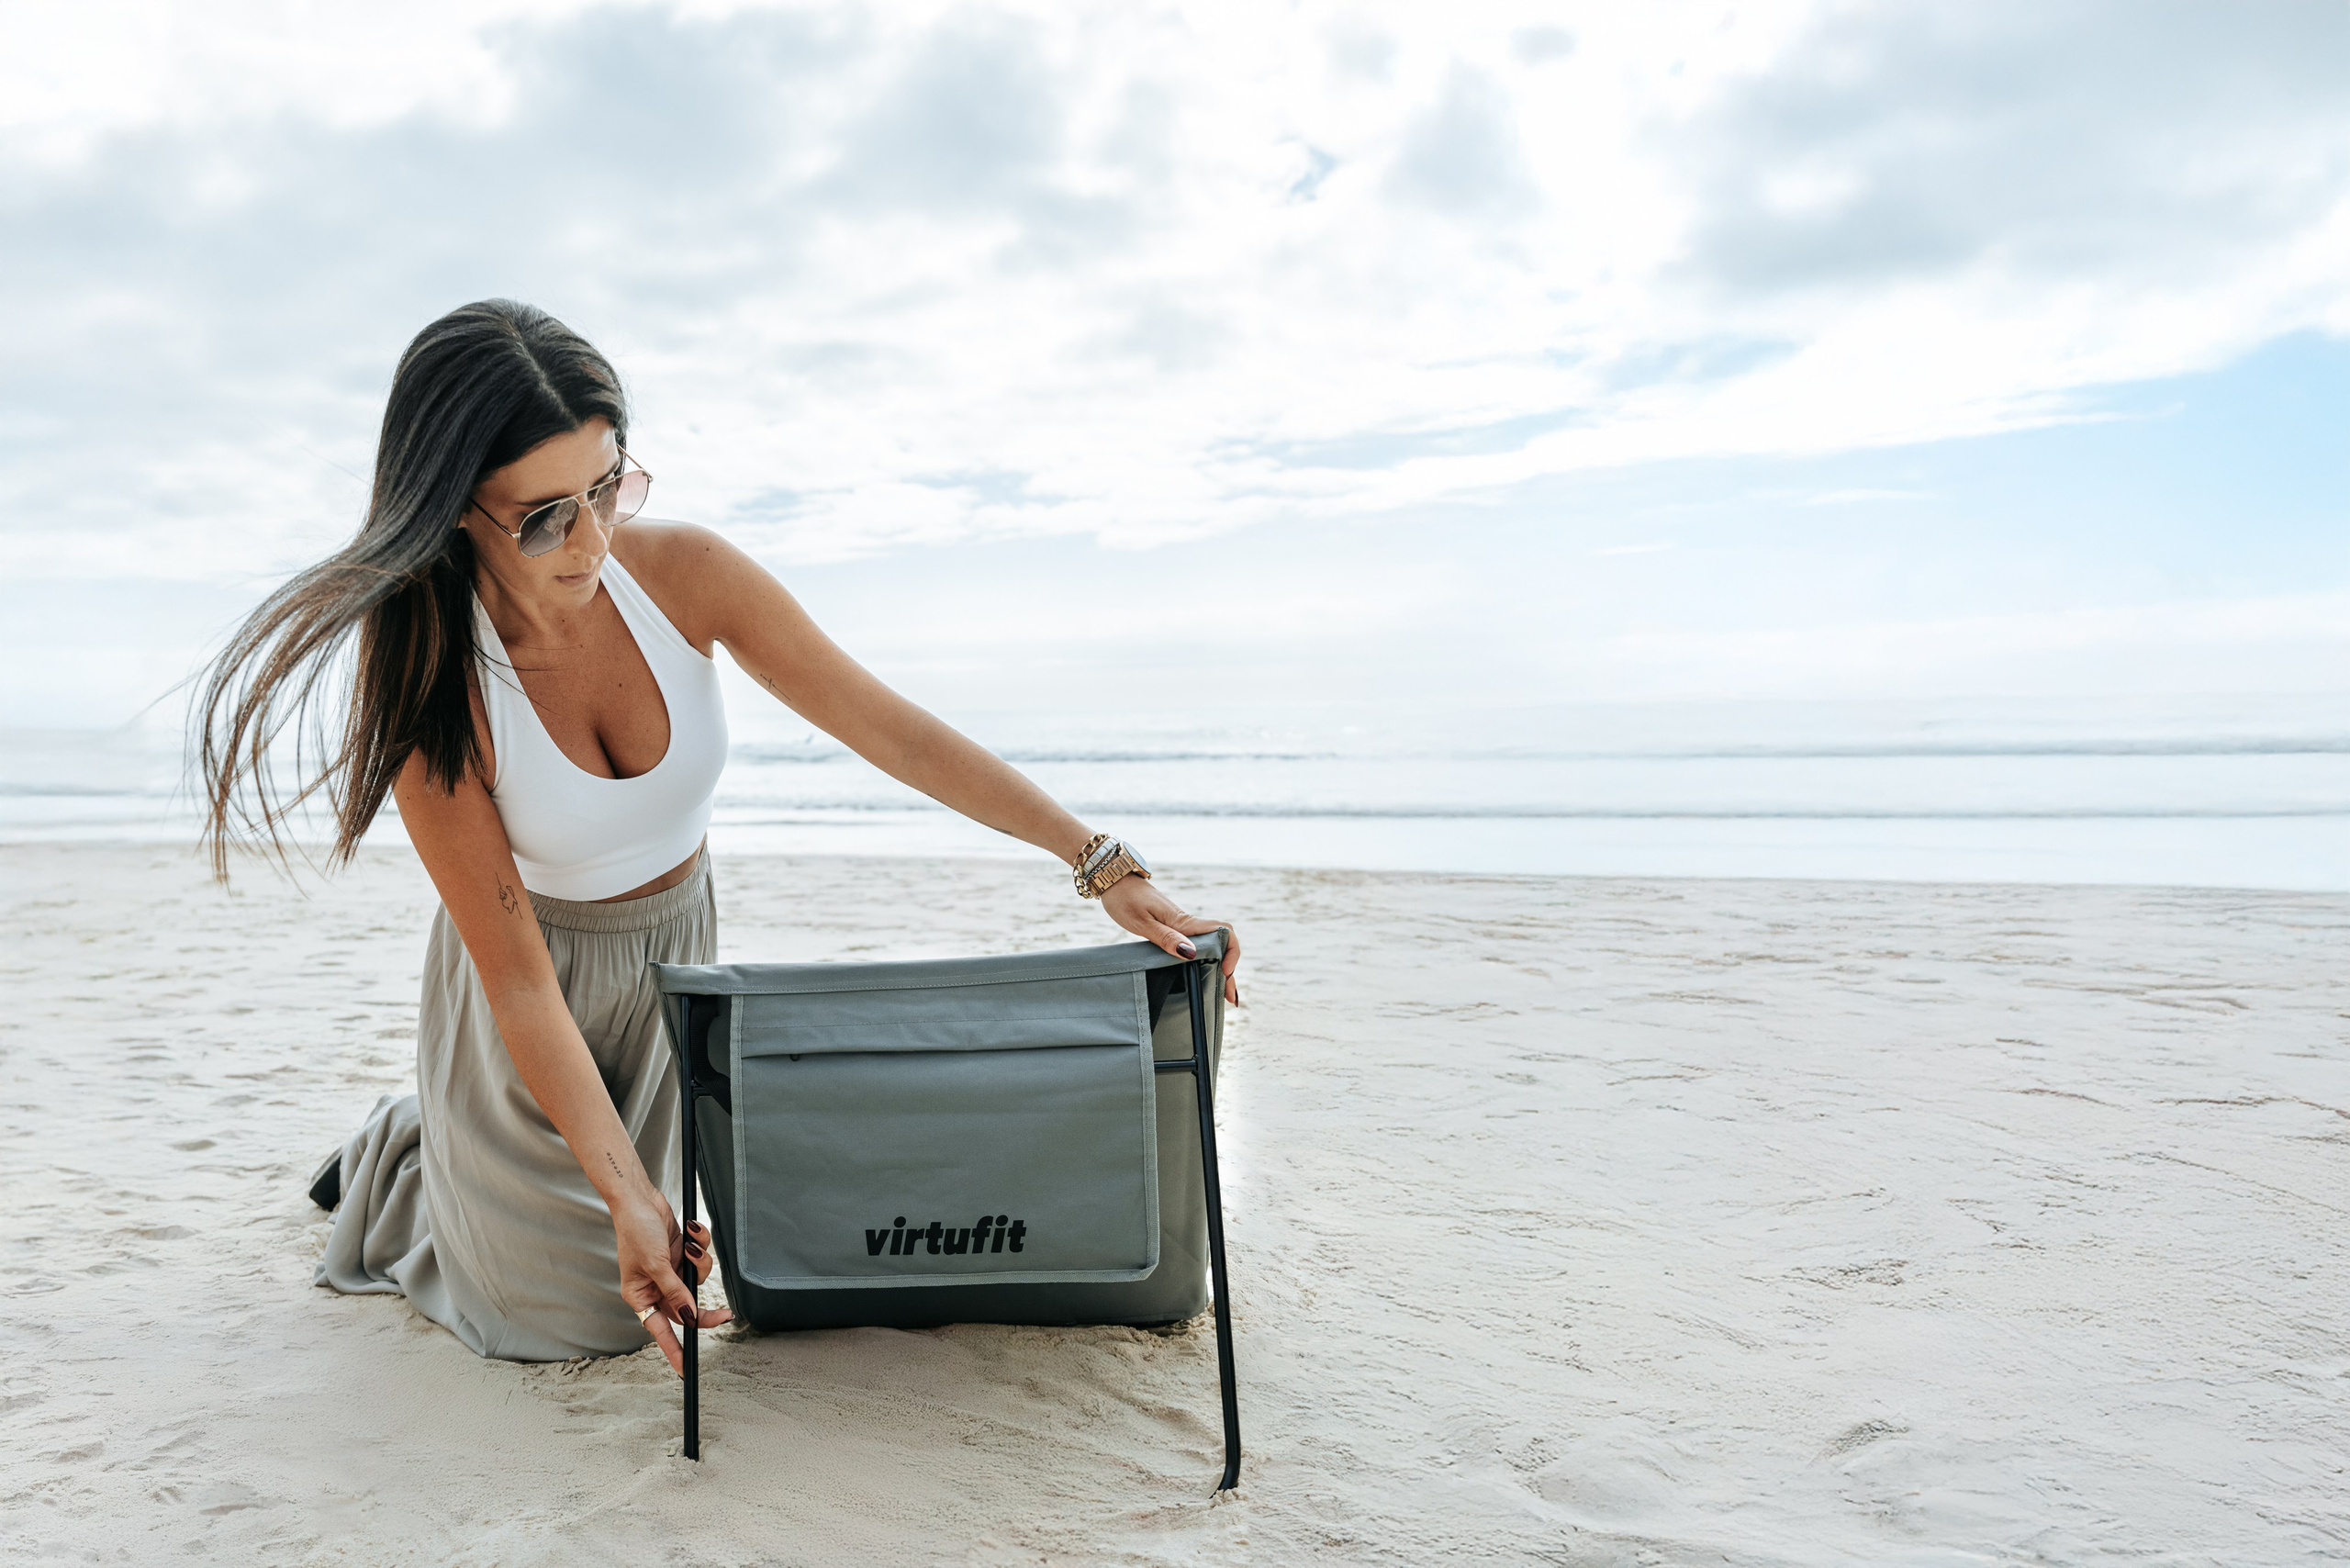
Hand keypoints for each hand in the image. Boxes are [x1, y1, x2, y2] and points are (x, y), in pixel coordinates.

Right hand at [613, 1189, 733, 1374]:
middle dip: (705, 1307)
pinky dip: (699, 1245)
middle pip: (686, 1308)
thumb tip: (689, 1317)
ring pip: (697, 1281)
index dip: (674, 1349)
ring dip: (699, 1263)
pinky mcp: (680, 1255)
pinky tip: (690, 1231)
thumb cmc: (637, 1231)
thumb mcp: (656, 1265)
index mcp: (640, 1296)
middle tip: (726, 1315)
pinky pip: (699, 1259)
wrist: (638, 1197)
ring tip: (689, 1245)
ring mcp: (669, 1270)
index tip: (686, 1370)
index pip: (660, 1330)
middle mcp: (655, 1287)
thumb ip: (675, 1292)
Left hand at [1100, 875, 1241, 1004]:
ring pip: (1210, 947)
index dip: (1232, 952)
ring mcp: (1181, 926)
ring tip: (1221, 992)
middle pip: (1221, 944)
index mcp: (1184, 922)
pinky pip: (1196, 945)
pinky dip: (1206, 961)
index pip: (1223, 932)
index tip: (1226, 972)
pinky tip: (1203, 974)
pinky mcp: (1173, 929)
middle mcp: (1187, 924)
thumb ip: (1166, 938)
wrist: (1114, 881)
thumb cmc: (1125, 899)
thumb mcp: (1142, 922)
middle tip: (1229, 997)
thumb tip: (1191, 953)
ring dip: (1219, 967)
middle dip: (1229, 970)